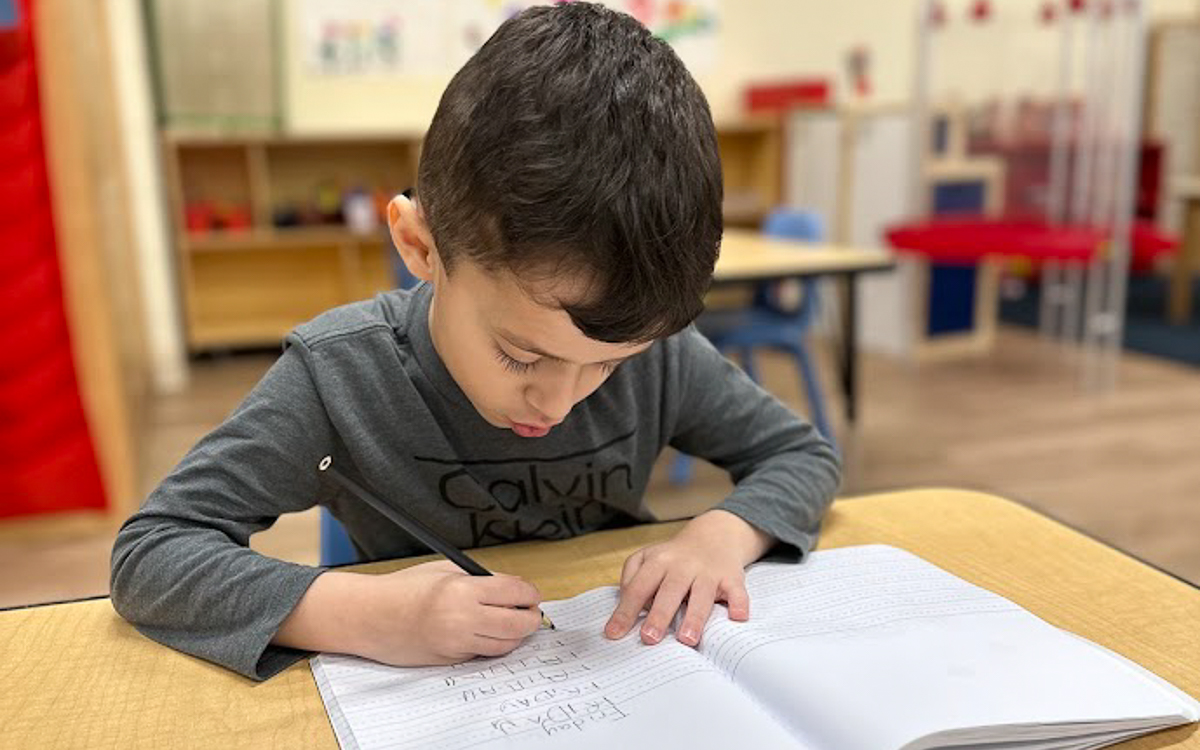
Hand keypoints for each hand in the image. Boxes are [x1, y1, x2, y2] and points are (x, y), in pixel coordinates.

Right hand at [358, 560, 543, 665]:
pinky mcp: (451, 660)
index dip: (530, 594)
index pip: (516, 594)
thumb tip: (515, 588)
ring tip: (513, 622)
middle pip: (518, 625)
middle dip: (531, 618)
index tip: (532, 594)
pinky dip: (491, 645)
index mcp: (463, 591)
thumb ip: (482, 579)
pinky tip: (486, 633)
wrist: (371, 617)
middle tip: (531, 612)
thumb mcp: (447, 570)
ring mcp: (457, 644)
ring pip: (505, 645)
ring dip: (515, 635)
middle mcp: (463, 620)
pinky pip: (483, 654)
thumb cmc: (405, 589)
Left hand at [603, 510, 772, 647]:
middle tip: (649, 638)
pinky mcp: (731, 578)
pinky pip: (737, 591)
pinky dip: (739, 603)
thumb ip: (631, 578)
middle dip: (659, 615)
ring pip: (701, 595)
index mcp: (658, 562)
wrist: (715, 535)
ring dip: (694, 617)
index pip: (638, 588)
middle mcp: (682, 566)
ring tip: (687, 640)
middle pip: (669, 591)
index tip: (613, 634)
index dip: (625, 611)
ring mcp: (708, 572)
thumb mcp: (646, 559)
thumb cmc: (674, 558)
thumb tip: (626, 606)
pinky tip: (737, 617)